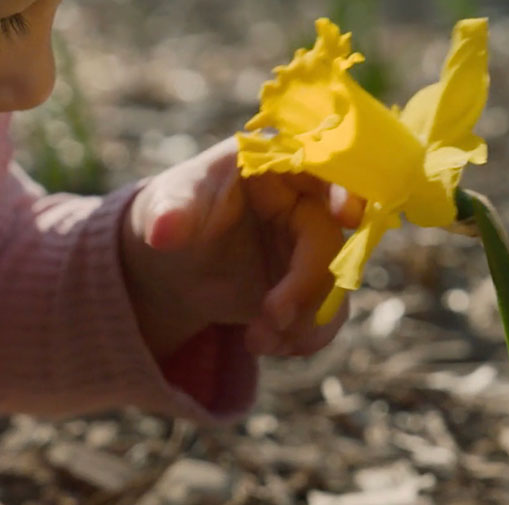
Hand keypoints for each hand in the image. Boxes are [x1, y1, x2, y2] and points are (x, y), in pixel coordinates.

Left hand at [121, 138, 362, 359]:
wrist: (173, 260)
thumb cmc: (175, 210)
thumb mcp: (167, 204)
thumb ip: (171, 213)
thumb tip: (163, 231)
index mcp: (277, 164)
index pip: (324, 166)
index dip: (344, 186)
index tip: (344, 214)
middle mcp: (306, 201)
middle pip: (332, 241)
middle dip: (308, 286)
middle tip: (272, 317)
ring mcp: (312, 244)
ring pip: (336, 284)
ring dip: (305, 321)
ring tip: (257, 341)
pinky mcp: (310, 283)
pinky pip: (326, 313)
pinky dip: (303, 337)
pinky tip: (264, 344)